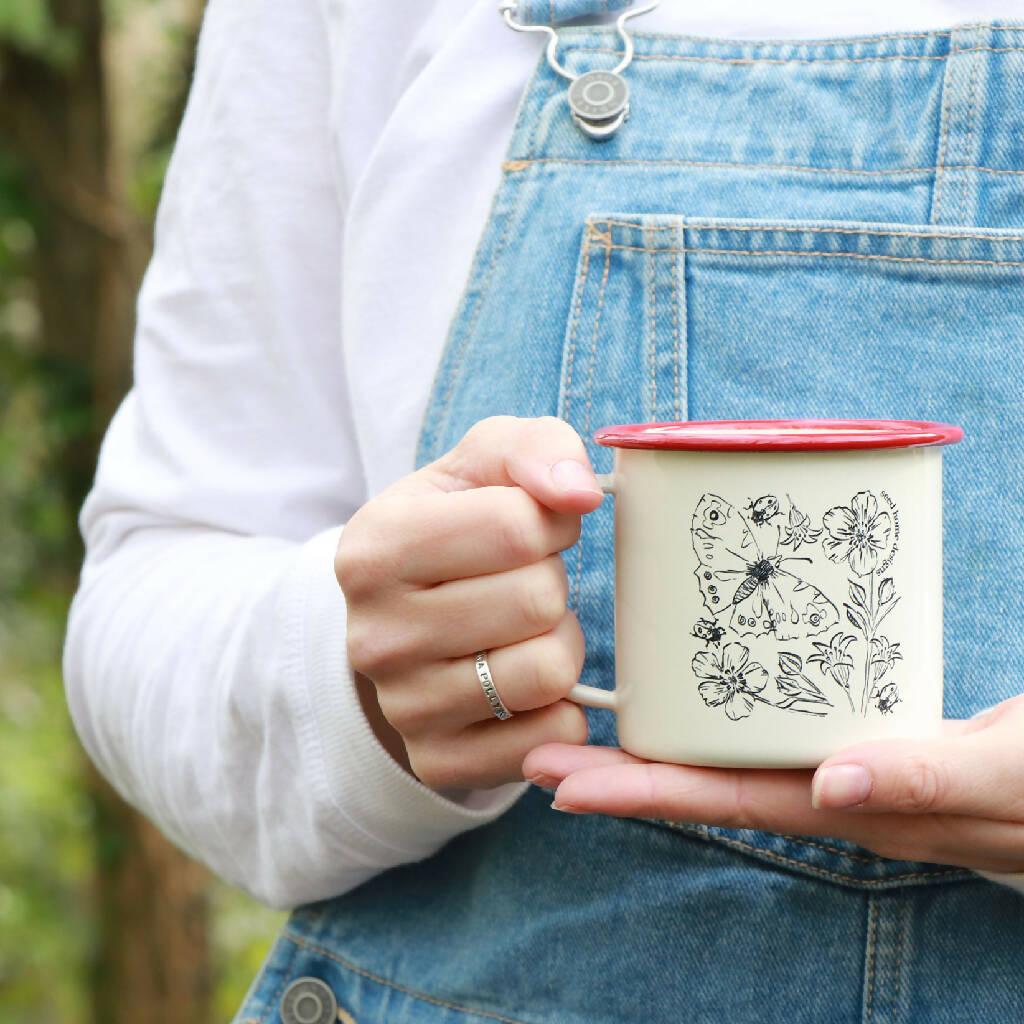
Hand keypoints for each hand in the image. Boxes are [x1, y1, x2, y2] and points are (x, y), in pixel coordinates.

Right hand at [335, 416, 601, 790]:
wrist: (399, 618)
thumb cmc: (453, 525)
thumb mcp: (479, 465)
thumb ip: (534, 448)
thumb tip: (581, 491)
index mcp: (374, 549)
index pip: (516, 526)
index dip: (550, 521)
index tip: (532, 526)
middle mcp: (376, 635)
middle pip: (538, 600)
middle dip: (550, 581)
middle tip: (522, 580)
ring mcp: (403, 707)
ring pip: (548, 670)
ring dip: (560, 641)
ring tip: (524, 627)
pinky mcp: (439, 761)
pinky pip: (552, 734)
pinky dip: (561, 704)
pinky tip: (526, 677)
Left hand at [523, 696, 1023, 871]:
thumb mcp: (999, 775)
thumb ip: (924, 780)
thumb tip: (829, 785)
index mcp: (848, 807)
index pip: (725, 801)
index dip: (641, 793)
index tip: (562, 783)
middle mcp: (826, 791)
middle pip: (704, 782)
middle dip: (620, 771)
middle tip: (540, 745)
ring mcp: (835, 765)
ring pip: (728, 755)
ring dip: (658, 739)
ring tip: (591, 715)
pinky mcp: (852, 733)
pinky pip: (764, 728)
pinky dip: (715, 711)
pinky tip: (693, 686)